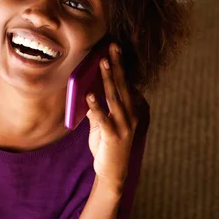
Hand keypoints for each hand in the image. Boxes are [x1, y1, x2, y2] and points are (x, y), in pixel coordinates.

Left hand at [86, 43, 138, 194]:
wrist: (113, 172)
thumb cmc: (107, 144)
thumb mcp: (102, 122)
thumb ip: (97, 106)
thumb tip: (87, 89)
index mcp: (132, 109)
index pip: (126, 82)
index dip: (120, 65)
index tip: (114, 48)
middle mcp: (132, 114)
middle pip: (123, 85)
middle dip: (117, 65)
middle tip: (112, 47)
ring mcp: (125, 125)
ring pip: (115, 97)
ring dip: (108, 78)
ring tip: (103, 62)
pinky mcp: (113, 136)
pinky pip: (103, 118)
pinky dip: (96, 105)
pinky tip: (89, 94)